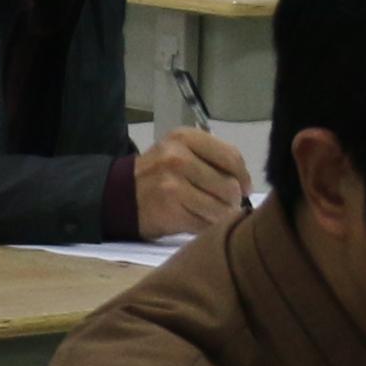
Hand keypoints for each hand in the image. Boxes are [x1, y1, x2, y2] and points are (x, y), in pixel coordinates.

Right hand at [133, 127, 251, 236]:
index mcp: (185, 138)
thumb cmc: (158, 173)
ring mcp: (172, 185)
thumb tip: (246, 185)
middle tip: (224, 204)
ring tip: (208, 213)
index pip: (231, 157)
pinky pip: (205, 224)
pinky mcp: (170, 210)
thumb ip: (212, 159)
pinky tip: (196, 220)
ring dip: (220, 216)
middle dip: (232, 200)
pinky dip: (206, 227)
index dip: (243, 176)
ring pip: (220, 208)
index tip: (244, 188)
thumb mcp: (180, 151)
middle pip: (229, 186)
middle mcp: (178, 158)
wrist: (119, 195)